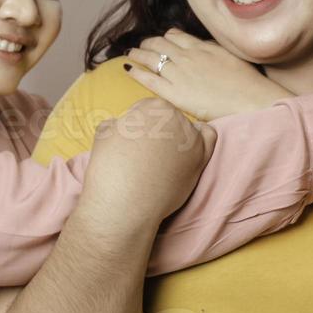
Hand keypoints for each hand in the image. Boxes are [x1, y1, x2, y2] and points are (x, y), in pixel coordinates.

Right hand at [82, 97, 216, 226]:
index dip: (136, 124)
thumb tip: (121, 125)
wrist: (125, 205)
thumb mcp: (103, 133)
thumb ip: (117, 122)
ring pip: (185, 129)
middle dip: (155, 132)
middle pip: (166, 119)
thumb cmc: (110, 169)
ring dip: (175, 139)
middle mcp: (177, 118)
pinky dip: (200, 140)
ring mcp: (191, 139)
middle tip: (143, 153)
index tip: (130, 141)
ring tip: (159, 159)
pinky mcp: (200, 160)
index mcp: (154, 106)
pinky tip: (188, 149)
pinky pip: (209, 139)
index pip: (146, 108)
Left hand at [123, 28, 292, 119]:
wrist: (248, 99)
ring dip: (137, 54)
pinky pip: (149, 79)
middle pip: (159, 44)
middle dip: (147, 43)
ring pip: (151, 58)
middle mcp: (187, 56)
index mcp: (201, 47)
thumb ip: (212, 50)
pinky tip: (127, 69)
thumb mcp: (230, 56)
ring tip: (130, 54)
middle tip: (140, 47)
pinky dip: (136, 71)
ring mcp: (179, 74)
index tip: (160, 40)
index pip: (175, 36)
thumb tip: (202, 47)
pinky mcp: (175, 93)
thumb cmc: (245, 82)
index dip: (164, 37)